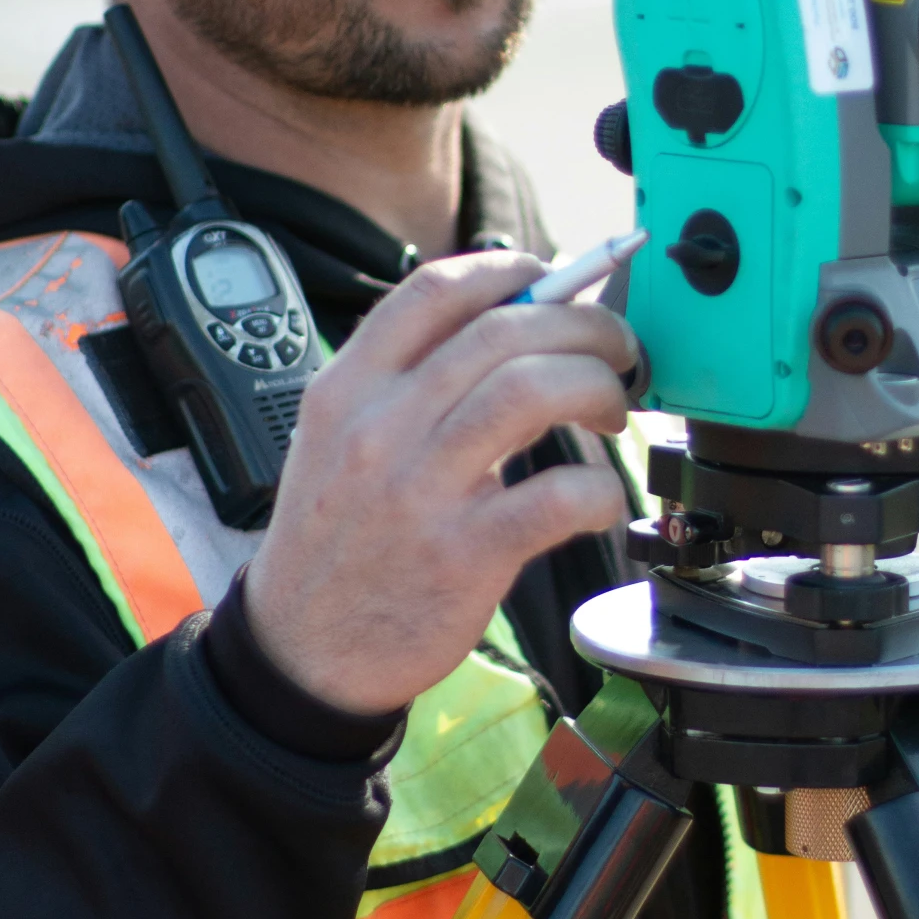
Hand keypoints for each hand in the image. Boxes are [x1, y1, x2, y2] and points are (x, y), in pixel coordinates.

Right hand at [242, 250, 636, 713]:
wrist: (303, 648)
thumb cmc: (340, 535)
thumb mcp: (341, 438)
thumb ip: (410, 380)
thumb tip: (511, 319)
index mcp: (348, 388)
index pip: (434, 292)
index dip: (510, 270)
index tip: (552, 277)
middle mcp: (381, 428)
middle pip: (503, 330)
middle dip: (584, 325)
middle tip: (614, 349)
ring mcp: (422, 491)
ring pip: (533, 390)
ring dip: (596, 386)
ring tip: (611, 407)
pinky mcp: (465, 555)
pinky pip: (557, 494)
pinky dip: (599, 488)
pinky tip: (599, 499)